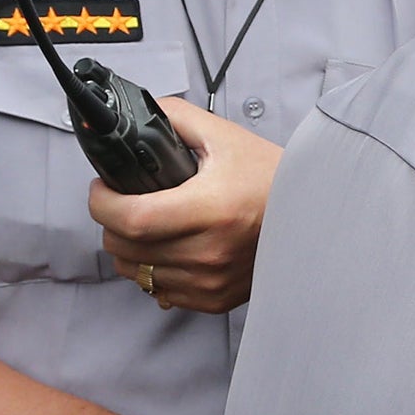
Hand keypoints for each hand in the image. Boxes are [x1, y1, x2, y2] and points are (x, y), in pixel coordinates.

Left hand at [91, 98, 281, 313]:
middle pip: (124, 248)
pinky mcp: (214, 299)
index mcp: (213, 208)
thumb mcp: (224, 137)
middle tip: (127, 201)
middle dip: (112, 221)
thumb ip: (173, 118)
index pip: (131, 218)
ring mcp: (211, 280)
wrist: (311, 216)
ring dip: (130, 249)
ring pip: (135, 272)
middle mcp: (211, 251)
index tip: (104, 188)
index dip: (103, 203)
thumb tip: (130, 115)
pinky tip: (171, 249)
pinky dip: (155, 271)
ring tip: (150, 226)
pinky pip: (158, 291)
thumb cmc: (270, 178)